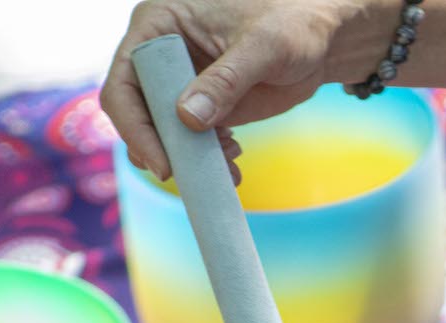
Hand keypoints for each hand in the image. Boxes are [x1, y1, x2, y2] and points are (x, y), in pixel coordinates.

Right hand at [101, 0, 371, 179]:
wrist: (321, 39)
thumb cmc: (292, 22)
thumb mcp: (263, 46)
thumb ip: (227, 79)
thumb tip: (187, 117)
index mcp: (159, 25)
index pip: (124, 82)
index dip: (135, 127)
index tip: (163, 163)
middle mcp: (161, 56)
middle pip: (137, 115)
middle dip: (161, 150)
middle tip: (190, 177)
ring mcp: (180, 83)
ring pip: (163, 134)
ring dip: (186, 161)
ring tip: (225, 169)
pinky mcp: (203, 107)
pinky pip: (190, 142)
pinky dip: (206, 160)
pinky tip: (232, 163)